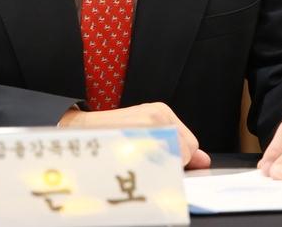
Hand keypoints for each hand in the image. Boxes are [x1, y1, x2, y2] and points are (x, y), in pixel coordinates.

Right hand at [59, 102, 211, 168]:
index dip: (180, 160)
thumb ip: (176, 146)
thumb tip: (204, 159)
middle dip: (174, 163)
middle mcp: (158, 115)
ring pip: (176, 159)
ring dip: (162, 167)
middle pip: (187, 151)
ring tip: (139, 161)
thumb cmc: (111, 136)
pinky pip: (161, 163)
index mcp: (161, 111)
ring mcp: (150, 124)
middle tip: (147, 162)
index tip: (161, 163)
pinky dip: (153, 171)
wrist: (78, 131)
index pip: (190, 144)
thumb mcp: (146, 132)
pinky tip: (135, 164)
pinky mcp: (140, 136)